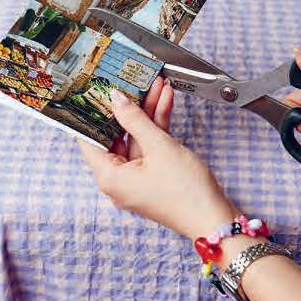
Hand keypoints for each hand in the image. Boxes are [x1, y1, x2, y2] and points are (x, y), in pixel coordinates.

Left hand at [78, 79, 241, 237]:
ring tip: (155, 86)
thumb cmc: (185, 191)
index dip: (91, 116)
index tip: (93, 94)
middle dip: (127, 109)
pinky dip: (156, 128)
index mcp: (109, 177)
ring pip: (136, 139)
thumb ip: (136, 120)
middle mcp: (117, 181)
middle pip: (115, 137)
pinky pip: (149, 148)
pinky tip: (164, 103)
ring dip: (147, 114)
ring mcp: (134, 179)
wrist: (212, 217)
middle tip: (131, 84)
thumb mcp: (159, 147)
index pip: (88, 141)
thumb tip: (116, 100)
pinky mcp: (151, 177)